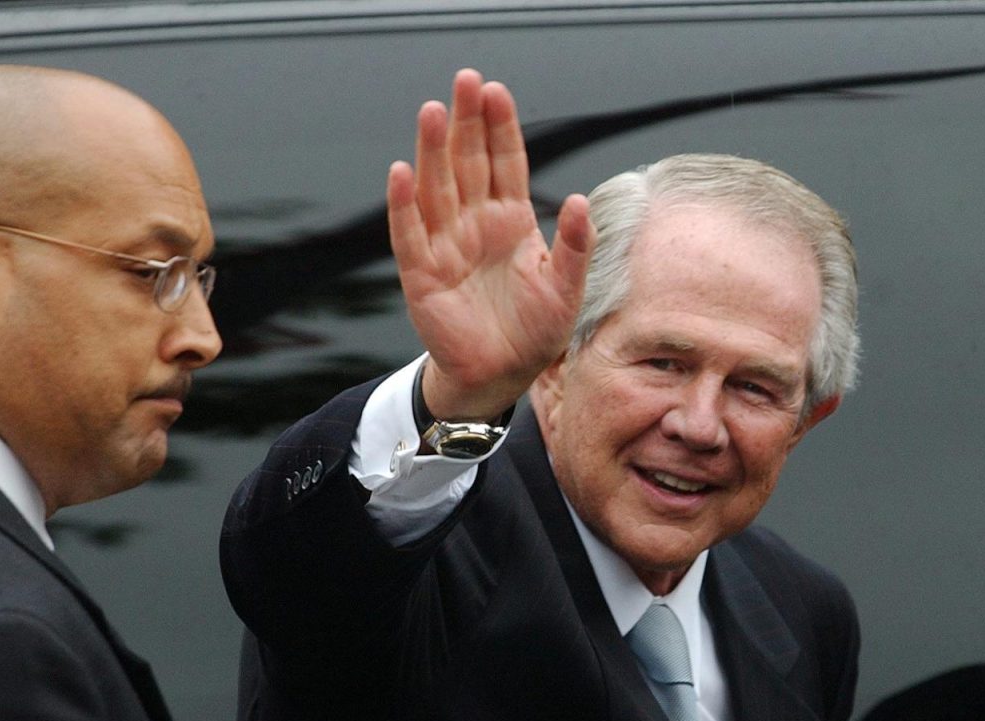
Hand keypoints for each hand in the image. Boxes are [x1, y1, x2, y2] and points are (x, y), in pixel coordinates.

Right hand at [387, 69, 593, 421]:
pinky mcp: (422, 274)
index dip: (500, 128)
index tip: (496, 90)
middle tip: (465, 80)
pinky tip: (403, 172)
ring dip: (432, 150)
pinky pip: (410, 234)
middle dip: (466, 122)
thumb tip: (581, 200)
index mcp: (510, 221)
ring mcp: (446, 245)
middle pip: (468, 162)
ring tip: (432, 111)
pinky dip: (405, 205)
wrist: (502, 375)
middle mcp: (474, 224)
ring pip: (437, 187)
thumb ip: (576, 246)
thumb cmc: (535, 332)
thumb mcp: (567, 288)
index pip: (504, 162)